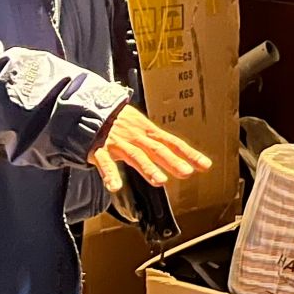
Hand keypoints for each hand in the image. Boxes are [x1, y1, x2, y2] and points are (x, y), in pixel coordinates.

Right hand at [89, 105, 212, 193]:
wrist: (88, 108)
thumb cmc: (118, 120)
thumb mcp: (141, 125)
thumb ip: (156, 141)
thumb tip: (179, 154)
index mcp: (147, 131)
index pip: (172, 142)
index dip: (189, 153)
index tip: (205, 165)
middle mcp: (136, 136)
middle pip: (157, 149)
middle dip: (172, 161)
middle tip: (187, 172)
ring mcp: (118, 142)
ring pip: (135, 155)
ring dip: (148, 168)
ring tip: (160, 181)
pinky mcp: (99, 149)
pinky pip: (105, 163)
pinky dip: (110, 174)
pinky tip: (115, 186)